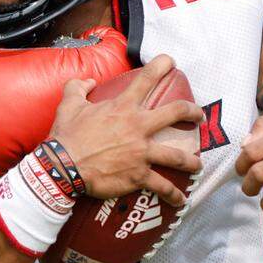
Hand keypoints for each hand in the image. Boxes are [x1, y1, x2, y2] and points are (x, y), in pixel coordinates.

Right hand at [48, 55, 203, 206]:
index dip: (162, 65)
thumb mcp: (69, 104)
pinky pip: (162, 186)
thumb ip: (77, 87)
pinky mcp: (138, 176)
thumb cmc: (67, 136)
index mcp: (123, 107)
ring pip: (177, 155)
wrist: (63, 167)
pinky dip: (173, 195)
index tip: (171, 62)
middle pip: (176, 112)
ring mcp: (141, 153)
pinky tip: (180, 200)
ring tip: (198, 164)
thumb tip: (87, 81)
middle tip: (199, 115)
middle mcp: (138, 127)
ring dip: (191, 160)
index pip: (147, 79)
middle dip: (192, 112)